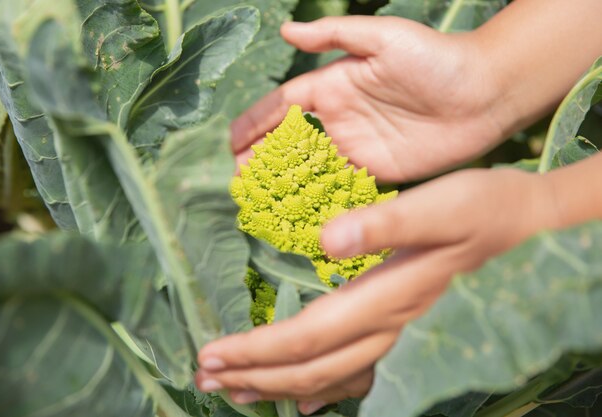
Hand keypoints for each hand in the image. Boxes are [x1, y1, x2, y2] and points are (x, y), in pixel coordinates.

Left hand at [196, 168, 557, 413]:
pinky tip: (301, 398)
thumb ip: (382, 223)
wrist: (515, 221)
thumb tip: (325, 237)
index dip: (258, 350)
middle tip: (205, 376)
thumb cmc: (477, 207)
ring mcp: (394, 329)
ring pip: (330, 375)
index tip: (213, 352)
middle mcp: (386, 323)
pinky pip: (355, 371)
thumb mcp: (435, 204)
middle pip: (312, 367)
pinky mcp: (397, 324)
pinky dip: (321, 388)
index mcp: (385, 295)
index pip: (309, 335)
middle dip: (255, 375)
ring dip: (277, 384)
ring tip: (235, 391)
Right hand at [231, 16, 509, 181]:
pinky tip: (297, 212)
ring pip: (309, 167)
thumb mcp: (383, 38)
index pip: (283, 106)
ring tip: (257, 200)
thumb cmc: (436, 58)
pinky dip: (317, 198)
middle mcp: (339, 117)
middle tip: (238, 181)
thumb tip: (286, 30)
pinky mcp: (377, 171)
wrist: (484, 94)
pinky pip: (339, 185)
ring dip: (282, 182)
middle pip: (289, 141)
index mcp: (333, 85)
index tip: (230, 143)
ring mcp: (357, 146)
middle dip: (261, 158)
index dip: (255, 123)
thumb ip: (335, 35)